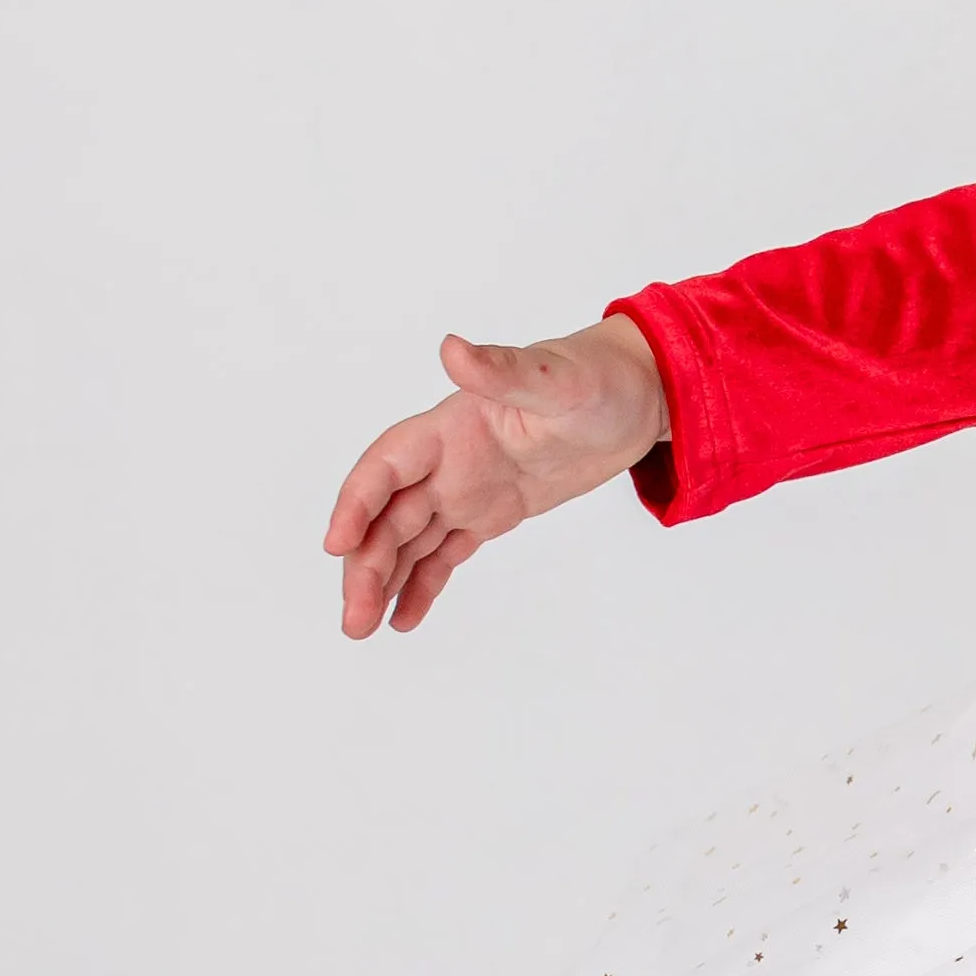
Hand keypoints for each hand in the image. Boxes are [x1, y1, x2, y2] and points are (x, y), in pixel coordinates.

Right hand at [324, 317, 668, 639]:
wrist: (637, 398)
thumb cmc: (599, 378)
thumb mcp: (557, 379)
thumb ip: (504, 371)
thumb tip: (452, 348)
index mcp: (451, 426)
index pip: (387, 466)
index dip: (357, 503)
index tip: (337, 546)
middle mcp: (447, 459)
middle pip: (388, 516)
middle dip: (364, 564)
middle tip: (353, 618)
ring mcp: (466, 488)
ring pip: (407, 541)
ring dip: (380, 581)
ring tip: (360, 627)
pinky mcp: (490, 513)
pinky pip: (443, 554)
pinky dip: (420, 585)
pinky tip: (402, 619)